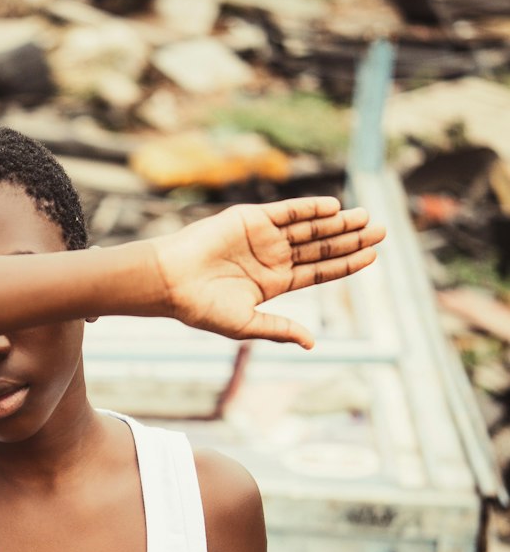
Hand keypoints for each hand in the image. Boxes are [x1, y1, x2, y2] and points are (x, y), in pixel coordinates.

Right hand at [152, 197, 384, 348]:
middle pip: (320, 246)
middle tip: (381, 230)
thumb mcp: (245, 324)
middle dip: (351, 238)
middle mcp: (272, 258)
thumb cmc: (201, 308)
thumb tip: (312, 344)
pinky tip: (333, 207)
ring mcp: (262, 237)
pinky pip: (286, 211)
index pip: (318, 271)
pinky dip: (309, 208)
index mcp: (273, 283)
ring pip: (309, 227)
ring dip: (337, 221)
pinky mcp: (250, 218)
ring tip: (365, 216)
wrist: (170, 282)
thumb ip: (279, 330)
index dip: (345, 264)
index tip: (373, 257)